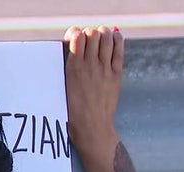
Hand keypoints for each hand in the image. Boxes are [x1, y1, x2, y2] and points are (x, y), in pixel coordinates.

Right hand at [64, 26, 123, 164]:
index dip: (76, 32)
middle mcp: (89, 65)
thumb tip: (74, 48)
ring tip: (101, 38)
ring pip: (106, 38)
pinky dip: (117, 40)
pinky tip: (114, 39)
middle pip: (92, 34)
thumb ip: (70, 66)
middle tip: (89, 41)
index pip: (76, 35)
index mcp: (73, 68)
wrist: (91, 127)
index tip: (75, 39)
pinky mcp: (116, 75)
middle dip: (90, 33)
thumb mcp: (65, 85)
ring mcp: (104, 69)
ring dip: (103, 34)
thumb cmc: (74, 110)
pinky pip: (118, 49)